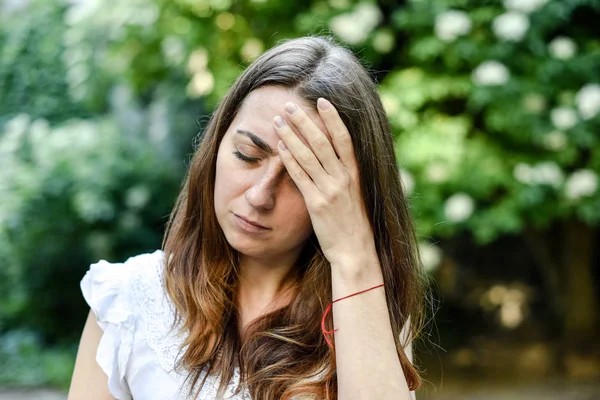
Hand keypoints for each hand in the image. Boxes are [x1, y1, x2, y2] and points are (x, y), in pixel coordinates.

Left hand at [273, 98, 376, 267]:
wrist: (355, 252)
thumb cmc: (355, 225)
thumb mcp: (357, 196)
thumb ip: (348, 177)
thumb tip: (340, 160)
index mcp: (356, 174)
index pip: (344, 138)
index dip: (333, 118)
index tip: (321, 101)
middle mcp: (344, 178)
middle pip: (322, 141)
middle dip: (304, 121)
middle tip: (289, 105)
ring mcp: (330, 190)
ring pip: (308, 155)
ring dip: (291, 135)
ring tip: (278, 120)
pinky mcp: (316, 203)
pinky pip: (300, 176)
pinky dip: (289, 159)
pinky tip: (279, 147)